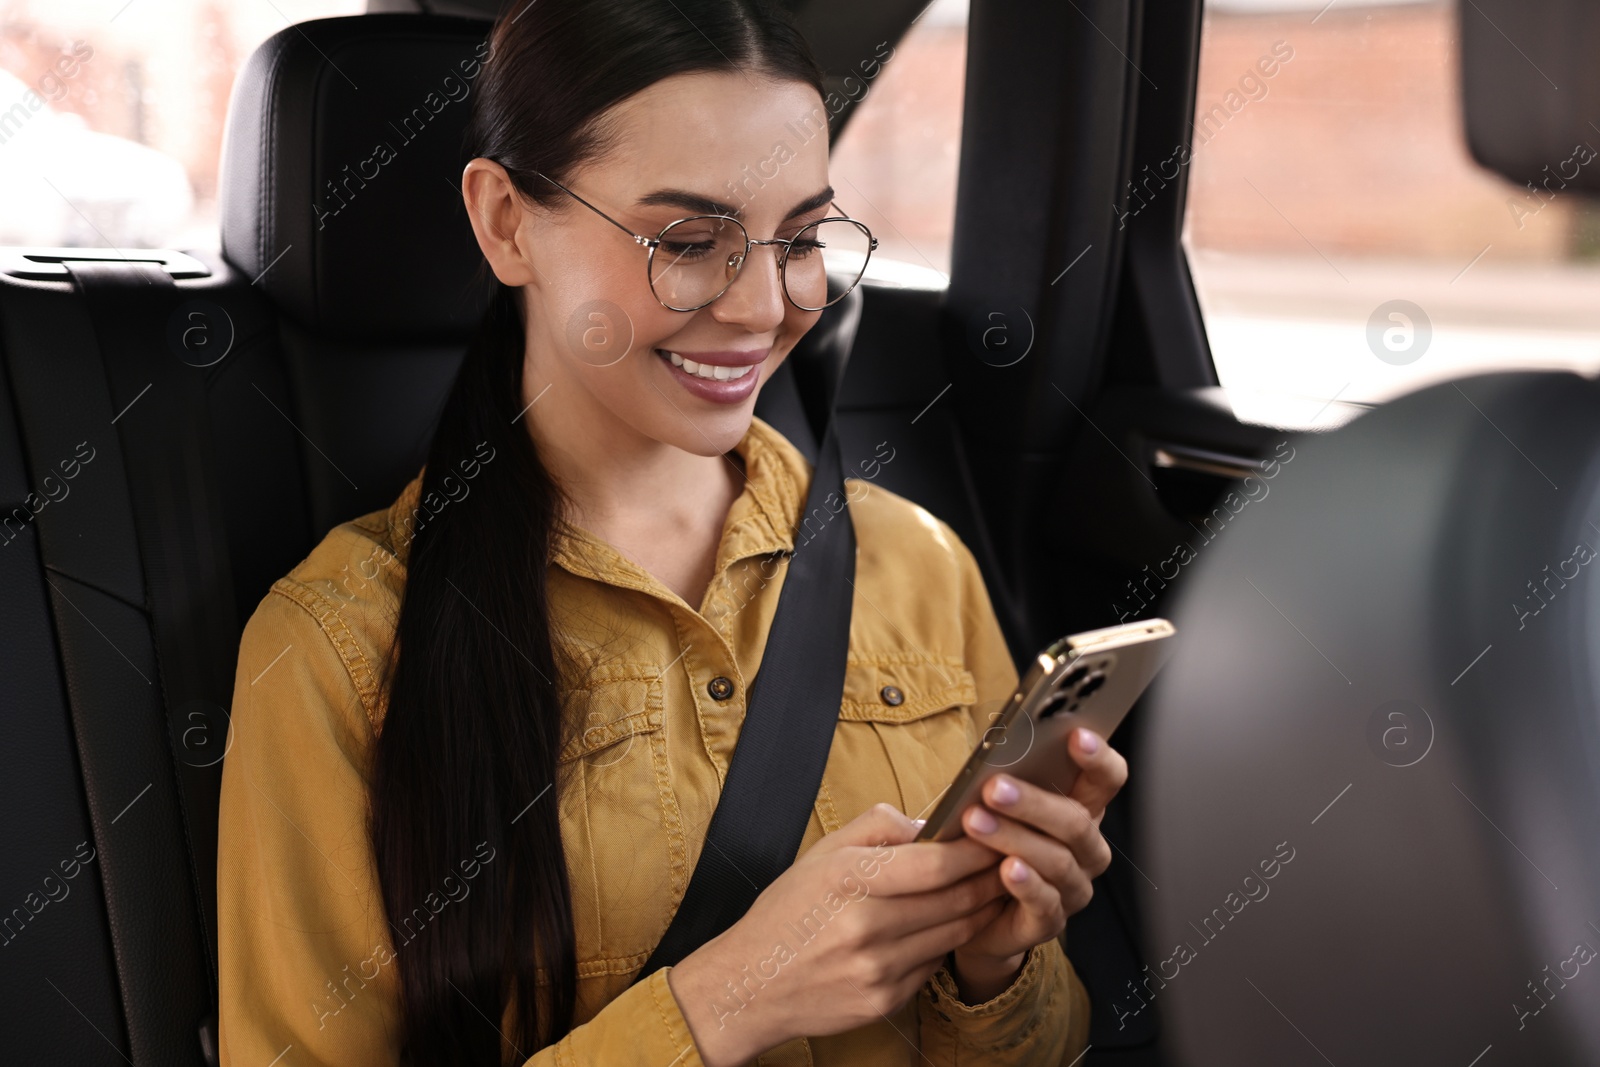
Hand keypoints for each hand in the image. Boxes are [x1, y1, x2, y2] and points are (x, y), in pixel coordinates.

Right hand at [666, 803, 1010, 1066]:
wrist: (750, 984)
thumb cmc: (787, 912)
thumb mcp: (821, 853)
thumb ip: (876, 828)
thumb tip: (928, 824)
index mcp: (848, 880)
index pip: (935, 864)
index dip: (975, 851)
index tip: (996, 835)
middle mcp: (866, 926)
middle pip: (955, 900)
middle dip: (991, 878)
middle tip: (1013, 859)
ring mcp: (878, 968)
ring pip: (954, 934)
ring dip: (982, 910)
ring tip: (996, 888)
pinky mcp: (885, 999)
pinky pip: (935, 963)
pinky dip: (949, 942)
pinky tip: (953, 925)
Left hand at [948, 726, 1126, 1001]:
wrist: (974, 914)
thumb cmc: (987, 849)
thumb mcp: (996, 811)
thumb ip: (1004, 786)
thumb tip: (990, 759)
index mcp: (1080, 811)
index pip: (1106, 780)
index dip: (1098, 759)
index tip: (1076, 736)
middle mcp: (1085, 850)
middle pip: (1077, 822)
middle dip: (1034, 803)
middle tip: (995, 788)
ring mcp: (1072, 887)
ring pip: (1058, 860)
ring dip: (1015, 838)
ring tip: (977, 823)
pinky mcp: (1050, 921)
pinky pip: (1045, 903)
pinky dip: (1026, 884)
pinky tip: (1005, 870)